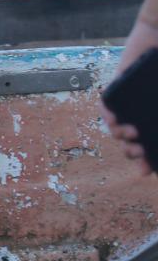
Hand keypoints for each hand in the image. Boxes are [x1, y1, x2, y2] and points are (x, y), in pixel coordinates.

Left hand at [102, 15, 157, 176]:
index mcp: (154, 119)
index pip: (149, 146)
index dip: (147, 162)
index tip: (147, 172)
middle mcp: (141, 114)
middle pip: (130, 141)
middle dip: (132, 153)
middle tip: (137, 156)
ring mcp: (128, 103)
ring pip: (116, 127)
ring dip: (120, 136)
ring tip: (131, 134)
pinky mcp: (117, 88)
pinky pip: (106, 105)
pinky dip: (109, 114)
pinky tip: (115, 120)